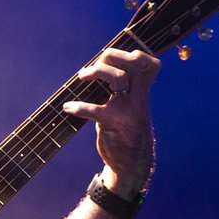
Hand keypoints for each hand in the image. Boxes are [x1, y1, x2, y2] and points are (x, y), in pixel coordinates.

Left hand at [63, 48, 160, 195]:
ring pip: (118, 78)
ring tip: (82, 78)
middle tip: (93, 67)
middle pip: (133, 63)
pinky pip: (95, 110)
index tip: (113, 60)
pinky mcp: (115, 124)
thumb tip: (99, 67)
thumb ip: (124, 90)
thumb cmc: (125, 132)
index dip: (136, 54)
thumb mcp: (131, 109)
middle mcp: (138, 98)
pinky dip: (78, 106)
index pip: (150, 64)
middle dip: (110, 56)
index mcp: (143, 92)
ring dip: (96, 72)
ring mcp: (128, 110)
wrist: (131, 164)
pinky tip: (68, 108)